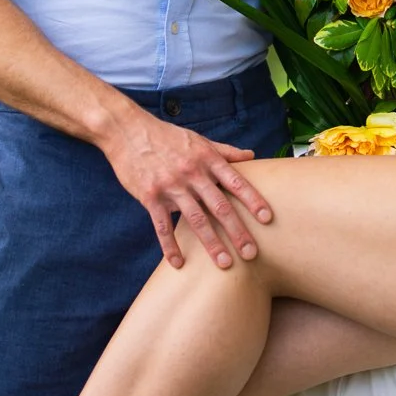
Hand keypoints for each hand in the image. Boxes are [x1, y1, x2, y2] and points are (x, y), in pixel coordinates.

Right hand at [97, 106, 272, 270]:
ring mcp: (171, 186)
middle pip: (219, 206)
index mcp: (207, 159)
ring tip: (224, 264)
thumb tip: (252, 155)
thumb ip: (225, 151)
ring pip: (195, 219)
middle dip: (237, 231)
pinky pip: (162, 226)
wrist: (128, 131)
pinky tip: (178, 263)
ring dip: (211, 243)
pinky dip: (170, 246)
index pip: (235, 182)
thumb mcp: (199, 141)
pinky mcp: (150, 197)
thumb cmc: (167, 137)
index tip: (267, 218)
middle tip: (251, 253)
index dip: (252, 200)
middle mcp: (192, 173)